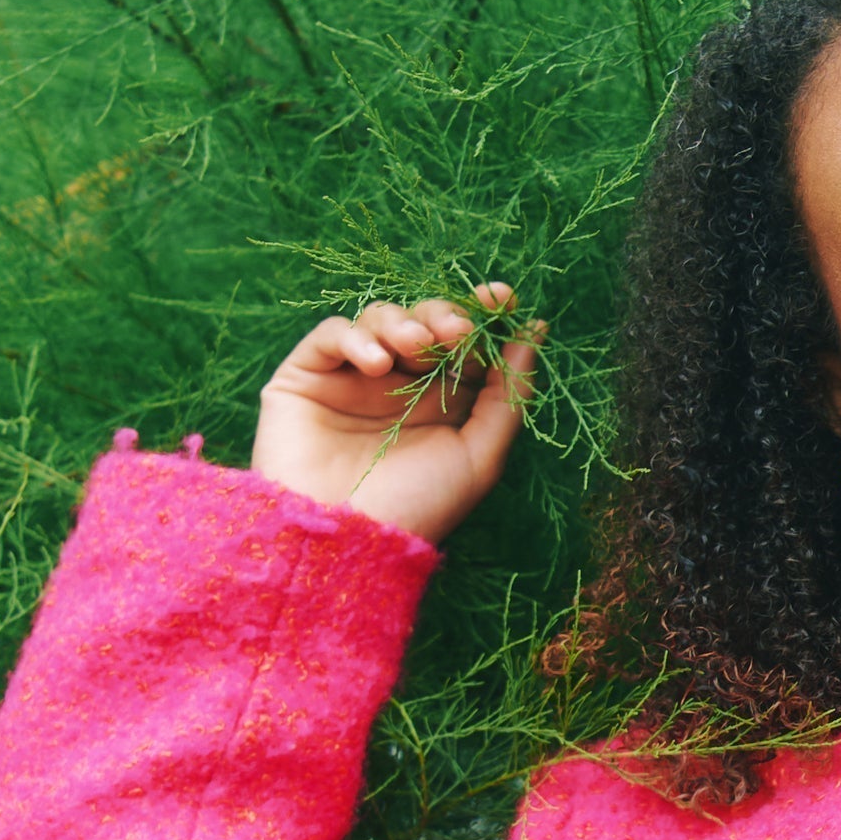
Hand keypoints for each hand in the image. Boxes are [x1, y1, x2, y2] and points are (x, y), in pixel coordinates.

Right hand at [251, 287, 536, 542]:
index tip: (500, 297)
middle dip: (444, 315)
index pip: (464, 342)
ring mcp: (351, 378)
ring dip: (404, 323)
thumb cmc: (418, 508)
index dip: (482, 313)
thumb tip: (534, 331)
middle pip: (424, 321)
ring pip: (380, 318)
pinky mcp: (306, 377)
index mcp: (441, 402)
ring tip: (417, 349)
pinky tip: (377, 365)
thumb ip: (509, 397)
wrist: (346, 542)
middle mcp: (397, 385)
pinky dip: (357, 337)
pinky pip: (331, 334)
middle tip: (458, 332)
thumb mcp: (480, 457)